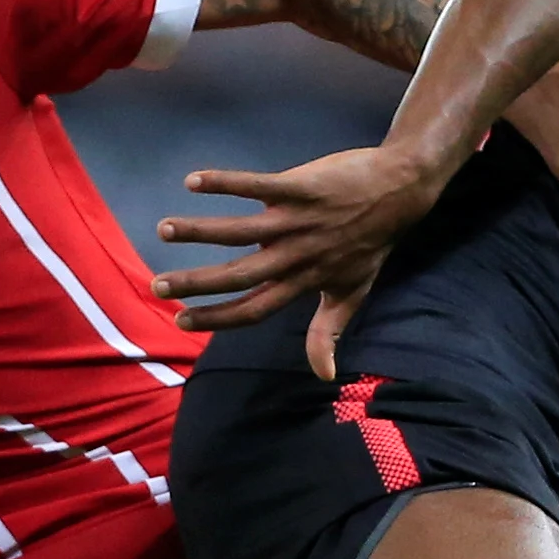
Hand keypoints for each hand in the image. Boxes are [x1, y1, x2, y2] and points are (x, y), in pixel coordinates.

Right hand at [152, 144, 451, 379]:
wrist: (401, 191)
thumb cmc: (372, 242)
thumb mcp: (352, 292)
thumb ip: (328, 332)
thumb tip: (324, 376)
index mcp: (303, 281)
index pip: (255, 308)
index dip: (218, 318)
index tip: (181, 321)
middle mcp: (297, 255)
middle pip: (240, 275)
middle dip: (197, 282)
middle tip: (158, 287)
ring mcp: (298, 220)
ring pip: (241, 229)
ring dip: (200, 230)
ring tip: (164, 230)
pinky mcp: (301, 186)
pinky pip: (257, 185)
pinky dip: (226, 182)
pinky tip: (193, 182)